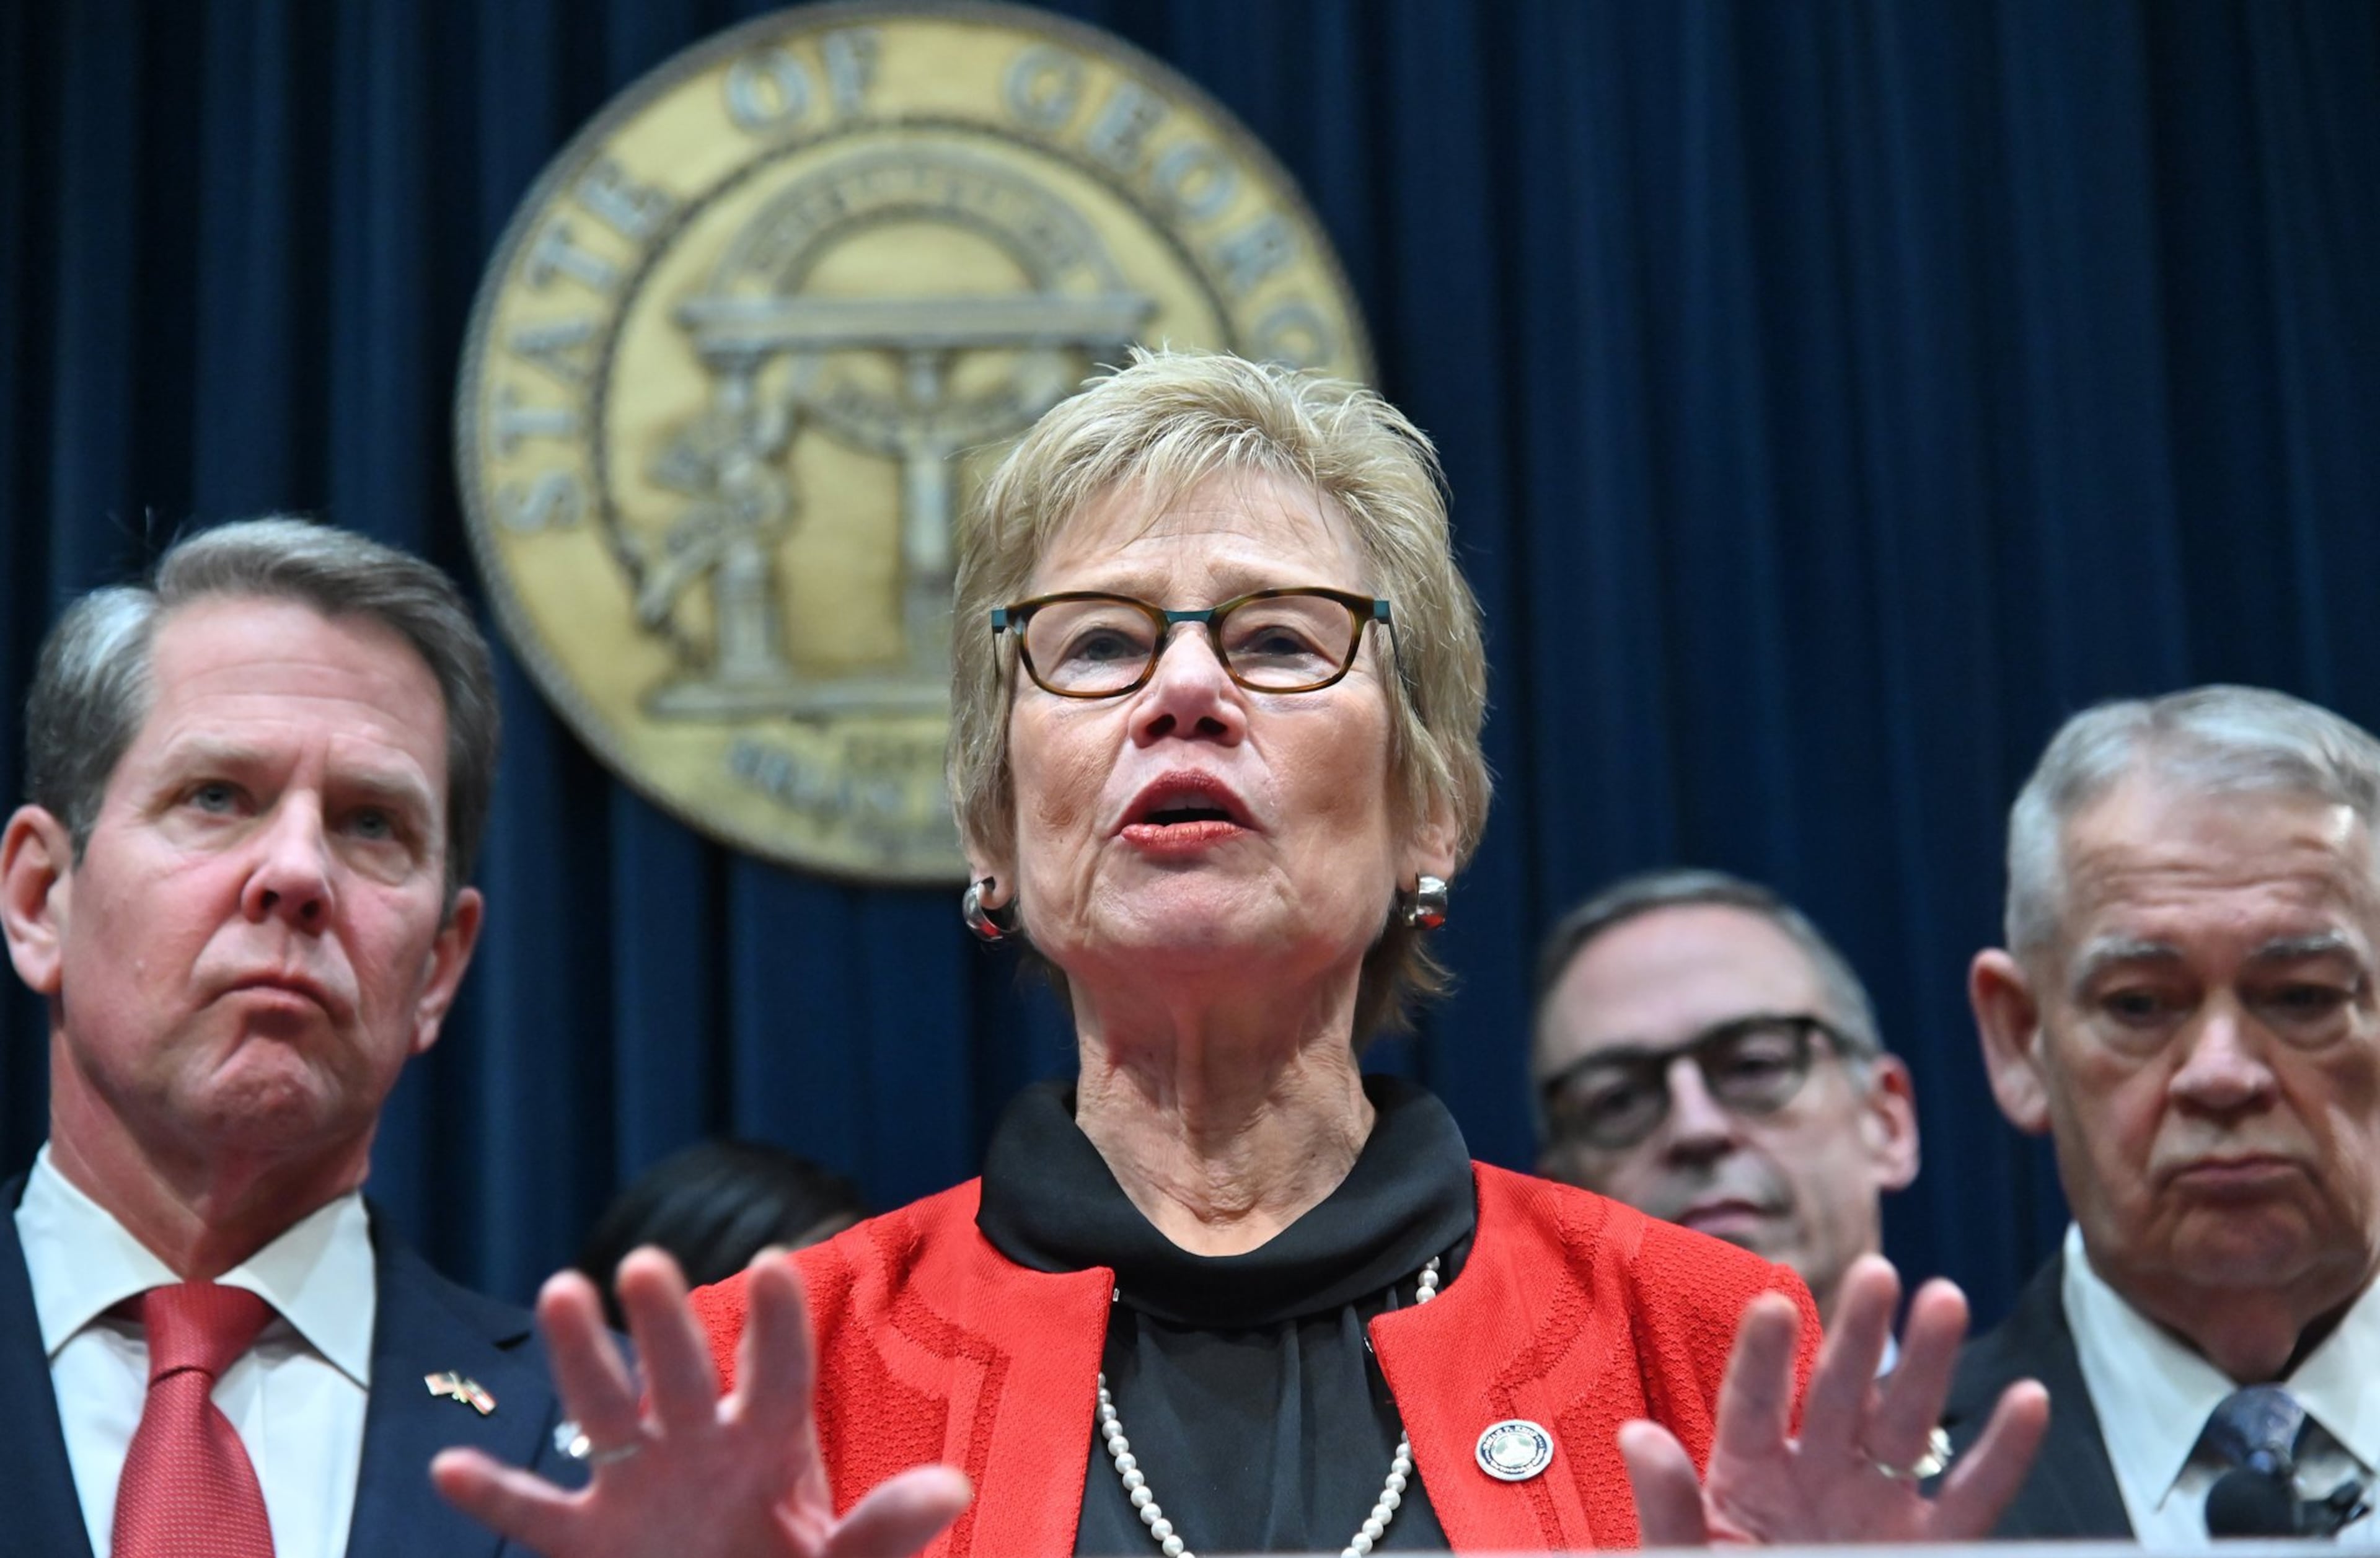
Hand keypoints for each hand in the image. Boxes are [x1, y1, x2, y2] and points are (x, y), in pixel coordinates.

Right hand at [432, 1248, 971, 1557]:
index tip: (775, 1264)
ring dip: (581, 1359)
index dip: (777, 1324)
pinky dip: (495, 1495)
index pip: (778, 1373)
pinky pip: (537, 1515)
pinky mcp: (591, 1541)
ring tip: (559, 1290)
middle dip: (662, 1323)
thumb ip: (886, 1530)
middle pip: (681, 1375)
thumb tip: (952, 1485)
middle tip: (642, 1263)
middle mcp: (699, 1446)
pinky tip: (449, 1466)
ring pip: (604, 1413)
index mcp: (770, 1445)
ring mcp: (640, 1488)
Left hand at [1618, 1254, 2047, 1544]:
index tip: (1773, 1304)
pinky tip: (2028, 1400)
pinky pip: (1972, 1500)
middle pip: (1837, 1393)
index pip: (1753, 1404)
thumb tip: (1636, 1435)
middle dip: (1858, 1334)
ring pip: (1905, 1427)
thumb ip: (1668, 1507)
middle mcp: (1816, 1478)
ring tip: (1945, 1298)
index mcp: (1747, 1476)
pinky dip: (2004, 1454)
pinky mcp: (1927, 1548)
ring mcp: (1875, 1510)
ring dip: (1928, 1366)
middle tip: (1877, 1271)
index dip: (1764, 1356)